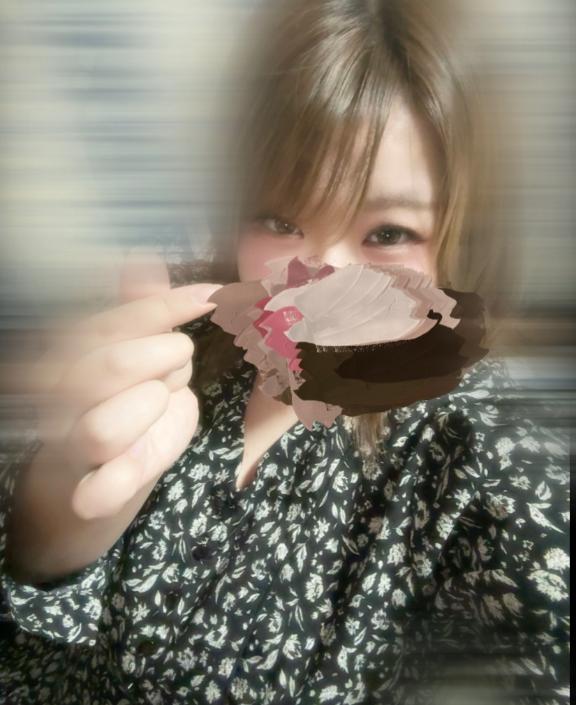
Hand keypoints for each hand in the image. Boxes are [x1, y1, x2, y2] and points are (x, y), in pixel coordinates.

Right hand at [30, 251, 221, 519]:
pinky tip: (112, 486)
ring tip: (160, 402)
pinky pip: (97, 490)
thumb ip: (141, 312)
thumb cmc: (130, 402)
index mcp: (80, 349)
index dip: (171, 305)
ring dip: (149, 412)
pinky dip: (110, 487)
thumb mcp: (139, 353)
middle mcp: (66, 392)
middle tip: (177, 369)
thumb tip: (141, 260)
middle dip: (165, 362)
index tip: (215, 295)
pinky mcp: (90, 488)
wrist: (94, 472)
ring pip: (103, 427)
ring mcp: (75, 441)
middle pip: (113, 366)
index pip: (124, 319)